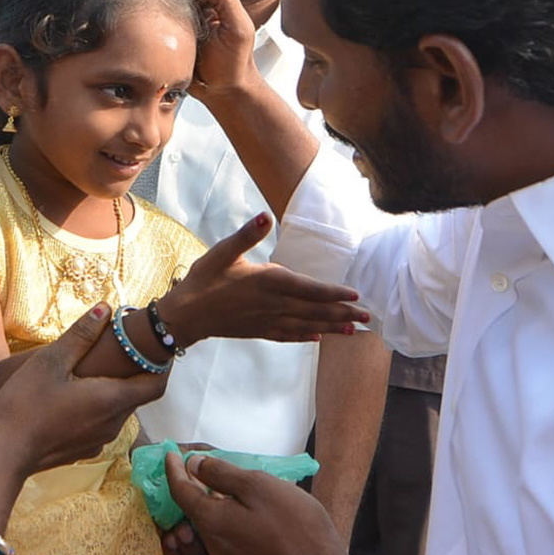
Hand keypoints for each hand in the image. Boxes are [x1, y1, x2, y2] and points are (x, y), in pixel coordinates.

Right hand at [0, 303, 166, 477]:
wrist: (2, 455)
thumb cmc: (24, 405)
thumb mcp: (51, 361)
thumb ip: (81, 334)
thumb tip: (106, 308)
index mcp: (111, 400)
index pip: (157, 384)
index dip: (162, 364)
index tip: (156, 346)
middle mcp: (113, 423)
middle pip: (137, 394)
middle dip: (135, 371)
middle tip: (123, 348)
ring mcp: (99, 440)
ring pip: (119, 409)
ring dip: (115, 389)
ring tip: (97, 369)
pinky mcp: (84, 450)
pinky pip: (102, 423)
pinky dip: (100, 406)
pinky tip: (76, 395)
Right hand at [161, 212, 366, 345]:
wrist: (185, 315)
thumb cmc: (203, 280)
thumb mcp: (223, 252)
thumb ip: (247, 234)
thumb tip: (266, 216)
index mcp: (268, 282)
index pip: (309, 289)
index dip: (334, 293)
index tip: (356, 295)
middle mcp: (273, 305)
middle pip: (315, 310)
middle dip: (343, 314)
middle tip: (368, 318)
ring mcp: (267, 321)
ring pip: (306, 325)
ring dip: (332, 328)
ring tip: (354, 331)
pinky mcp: (259, 332)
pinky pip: (288, 336)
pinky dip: (306, 337)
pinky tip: (318, 339)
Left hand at [164, 452, 347, 554]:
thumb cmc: (293, 523)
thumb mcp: (257, 485)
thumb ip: (221, 473)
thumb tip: (192, 465)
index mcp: (211, 521)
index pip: (179, 491)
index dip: (173, 469)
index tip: (170, 452)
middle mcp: (213, 544)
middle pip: (190, 510)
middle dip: (189, 485)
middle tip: (197, 463)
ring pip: (206, 526)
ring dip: (205, 504)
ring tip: (218, 485)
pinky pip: (222, 539)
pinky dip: (221, 520)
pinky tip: (238, 510)